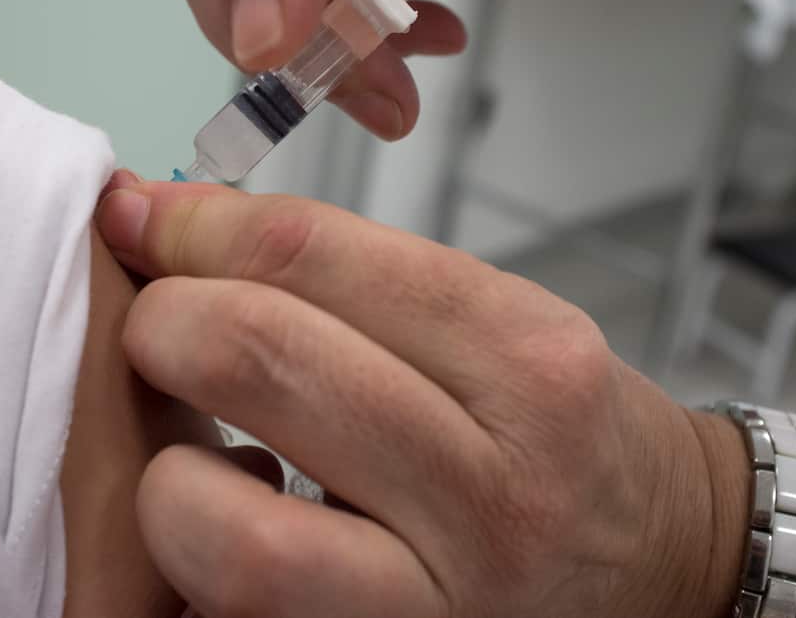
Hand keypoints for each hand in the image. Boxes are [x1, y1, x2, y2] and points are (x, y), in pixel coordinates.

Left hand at [95, 177, 749, 617]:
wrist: (654, 560)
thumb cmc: (557, 434)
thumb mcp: (495, 321)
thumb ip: (339, 271)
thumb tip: (167, 217)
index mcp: (526, 365)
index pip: (307, 256)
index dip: (193, 225)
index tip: (142, 217)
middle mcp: (493, 493)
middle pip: (258, 360)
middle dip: (162, 322)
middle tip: (154, 325)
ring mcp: (437, 608)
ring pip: (232, 536)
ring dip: (168, 481)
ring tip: (191, 460)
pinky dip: (194, 574)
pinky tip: (221, 534)